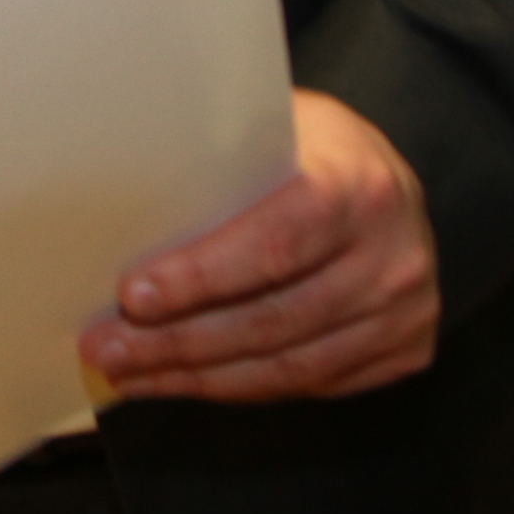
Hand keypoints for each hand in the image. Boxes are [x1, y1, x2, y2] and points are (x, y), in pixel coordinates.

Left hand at [79, 88, 434, 402]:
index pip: (272, 244)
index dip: (200, 278)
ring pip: (288, 367)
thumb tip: (116, 211)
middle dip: (178, 343)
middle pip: (272, 320)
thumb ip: (219, 166)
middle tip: (107, 349)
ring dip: (199, 378)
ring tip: (132, 374)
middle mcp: (392, 254)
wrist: (389, 178)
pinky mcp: (406, 350)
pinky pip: (311, 384)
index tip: (133, 298)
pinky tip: (188, 380)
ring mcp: (404, 310)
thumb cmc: (312, 149)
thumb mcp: (274, 127)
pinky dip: (242, 386)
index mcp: (358, 183)